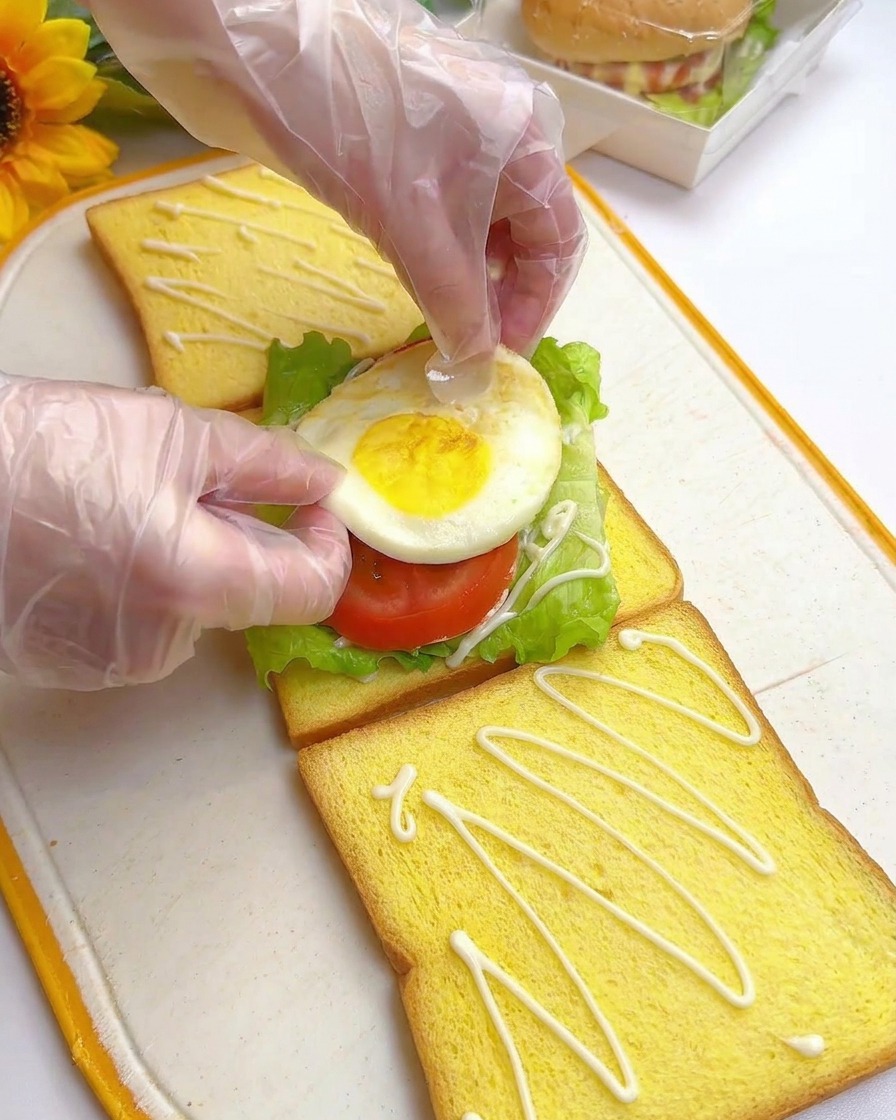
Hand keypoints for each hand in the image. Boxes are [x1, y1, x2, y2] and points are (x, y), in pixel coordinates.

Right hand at [0, 377, 349, 689]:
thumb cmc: (44, 447)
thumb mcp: (170, 434)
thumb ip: (267, 462)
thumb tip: (326, 481)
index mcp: (196, 585)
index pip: (311, 591)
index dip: (329, 543)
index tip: (313, 504)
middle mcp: (161, 642)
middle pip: (246, 593)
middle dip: (241, 535)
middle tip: (194, 478)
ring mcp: (112, 662)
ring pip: (190, 605)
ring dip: (186, 554)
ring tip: (123, 500)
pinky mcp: (72, 664)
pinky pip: (139, 622)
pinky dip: (141, 580)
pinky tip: (95, 534)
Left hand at [88, 0, 586, 387]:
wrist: (259, 62)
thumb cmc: (355, 131)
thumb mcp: (414, 229)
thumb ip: (455, 305)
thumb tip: (476, 368)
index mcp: (525, 146)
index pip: (558, 240)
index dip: (538, 304)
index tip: (505, 355)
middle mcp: (502, 143)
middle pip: (525, 237)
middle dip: (504, 299)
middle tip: (472, 350)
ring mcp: (456, 145)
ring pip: (481, 230)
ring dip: (469, 284)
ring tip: (446, 328)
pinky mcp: (412, 154)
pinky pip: (444, 219)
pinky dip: (439, 260)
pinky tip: (421, 289)